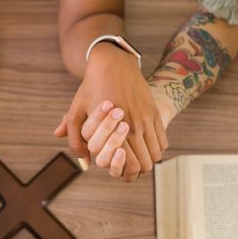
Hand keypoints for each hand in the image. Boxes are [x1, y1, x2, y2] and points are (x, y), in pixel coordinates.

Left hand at [54, 45, 167, 180]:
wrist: (113, 63)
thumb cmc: (91, 88)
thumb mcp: (76, 112)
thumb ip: (74, 139)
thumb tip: (82, 161)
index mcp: (115, 131)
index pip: (130, 165)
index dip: (126, 175)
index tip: (120, 173)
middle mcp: (134, 127)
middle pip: (146, 164)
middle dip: (137, 171)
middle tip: (128, 169)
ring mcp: (147, 119)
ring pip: (156, 154)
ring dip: (147, 160)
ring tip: (137, 159)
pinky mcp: (154, 112)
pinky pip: (162, 140)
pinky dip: (156, 149)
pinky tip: (145, 146)